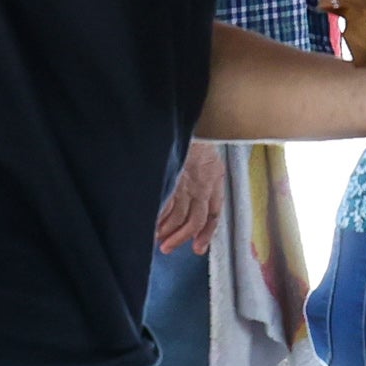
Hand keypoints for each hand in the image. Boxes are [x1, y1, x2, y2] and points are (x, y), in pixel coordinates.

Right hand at [155, 140, 225, 254]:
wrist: (179, 118)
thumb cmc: (190, 135)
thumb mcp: (203, 153)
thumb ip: (200, 174)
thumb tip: (186, 194)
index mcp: (215, 176)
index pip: (214, 212)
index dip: (206, 232)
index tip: (198, 247)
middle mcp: (204, 183)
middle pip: (196, 220)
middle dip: (182, 237)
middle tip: (169, 247)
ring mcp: (187, 183)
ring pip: (181, 218)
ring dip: (168, 232)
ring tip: (158, 240)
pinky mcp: (172, 181)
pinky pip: (166, 207)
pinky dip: (159, 219)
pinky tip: (151, 224)